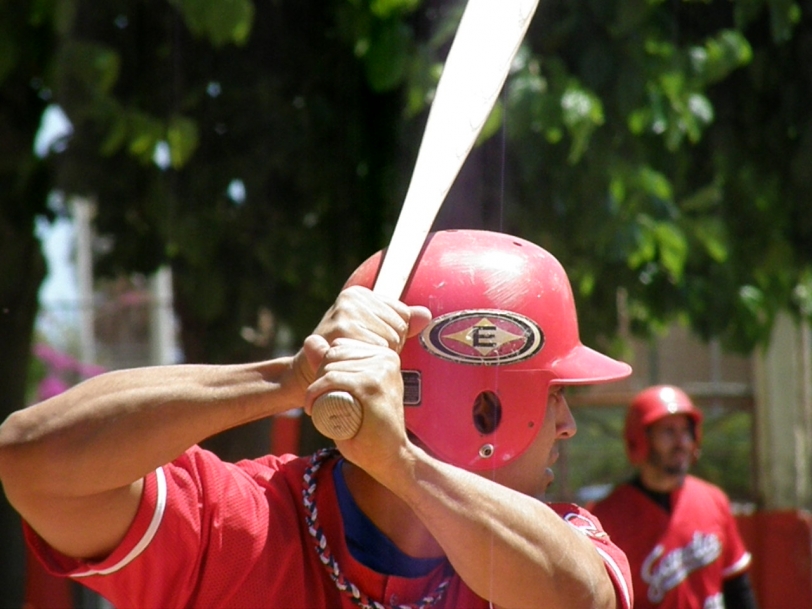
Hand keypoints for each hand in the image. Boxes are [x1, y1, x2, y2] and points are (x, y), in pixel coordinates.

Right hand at [292, 286, 430, 390]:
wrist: (308, 372)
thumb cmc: (345, 354)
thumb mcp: (373, 334)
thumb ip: (401, 323)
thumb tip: (426, 315)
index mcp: (360, 294)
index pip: (403, 315)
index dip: (392, 336)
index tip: (369, 342)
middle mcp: (352, 298)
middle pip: (399, 327)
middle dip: (387, 346)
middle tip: (362, 353)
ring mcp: (346, 312)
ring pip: (392, 339)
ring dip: (379, 356)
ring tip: (357, 358)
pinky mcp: (343, 330)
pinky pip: (380, 350)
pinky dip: (372, 363)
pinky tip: (354, 364)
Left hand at [303, 335, 409, 470]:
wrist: (390, 456)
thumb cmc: (369, 427)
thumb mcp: (349, 390)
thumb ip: (331, 364)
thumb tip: (310, 340)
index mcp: (385, 354)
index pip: (340, 346)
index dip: (325, 367)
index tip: (325, 391)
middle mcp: (386, 357)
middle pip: (333, 354)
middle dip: (317, 377)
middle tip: (319, 402)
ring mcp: (380, 370)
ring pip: (330, 367)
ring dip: (313, 389)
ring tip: (318, 408)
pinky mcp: (372, 385)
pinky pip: (332, 379)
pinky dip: (315, 392)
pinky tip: (312, 407)